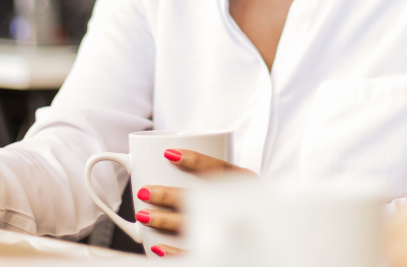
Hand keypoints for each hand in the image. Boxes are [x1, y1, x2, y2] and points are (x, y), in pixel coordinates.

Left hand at [135, 148, 253, 257]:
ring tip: (144, 216)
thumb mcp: (236, 183)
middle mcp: (242, 203)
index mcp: (245, 182)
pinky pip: (197, 253)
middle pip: (204, 199)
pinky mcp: (225, 253)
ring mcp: (234, 228)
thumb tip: (167, 158)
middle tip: (145, 191)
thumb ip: (210, 174)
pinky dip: (175, 252)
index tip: (168, 154)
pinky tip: (158, 247)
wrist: (263, 236)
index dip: (195, 160)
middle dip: (169, 195)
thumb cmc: (240, 202)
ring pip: (197, 226)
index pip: (221, 168)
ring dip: (166, 221)